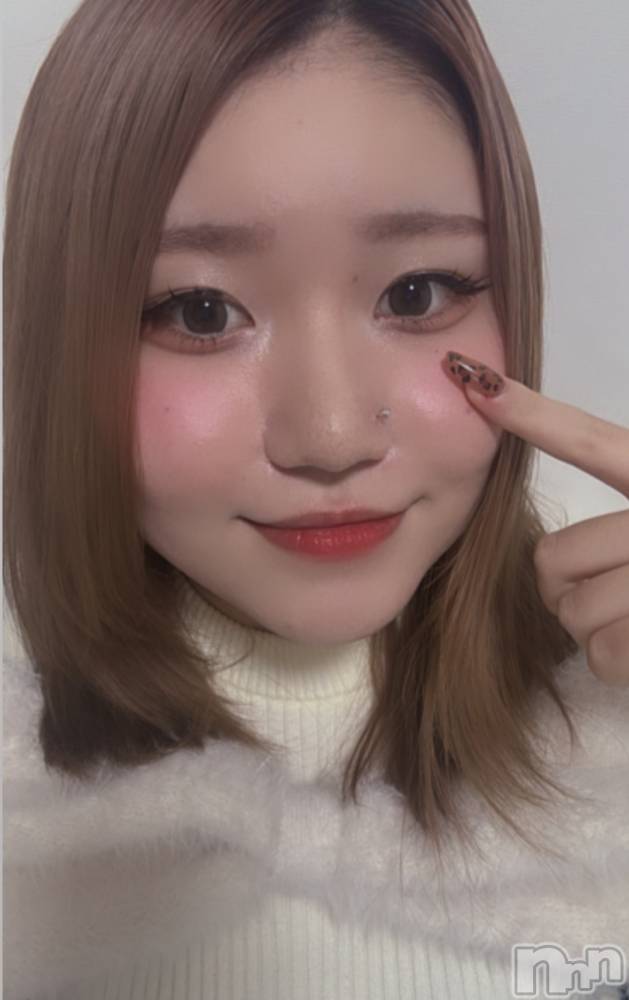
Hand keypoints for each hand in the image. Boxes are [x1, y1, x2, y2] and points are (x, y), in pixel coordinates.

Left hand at [443, 350, 628, 686]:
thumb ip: (616, 526)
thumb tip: (551, 557)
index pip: (594, 442)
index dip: (533, 415)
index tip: (479, 384)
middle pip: (554, 555)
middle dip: (568, 586)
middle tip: (615, 594)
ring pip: (573, 608)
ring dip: (594, 627)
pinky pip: (601, 652)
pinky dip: (616, 661)